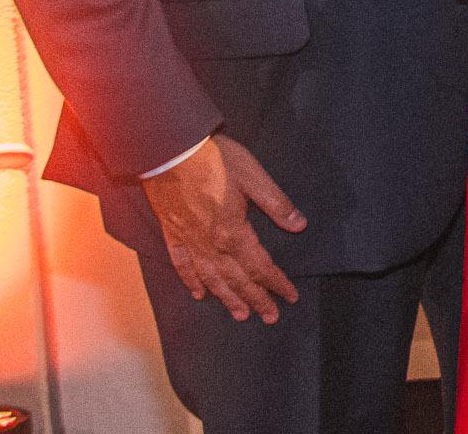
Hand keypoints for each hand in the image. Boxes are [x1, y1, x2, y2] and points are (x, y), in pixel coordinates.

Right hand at [142, 134, 305, 323]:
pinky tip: (199, 293)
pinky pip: (182, 265)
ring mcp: (189, 241)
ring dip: (227, 298)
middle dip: (256, 299)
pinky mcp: (172, 232)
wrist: (169, 151)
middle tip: (270, 317)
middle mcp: (210, 244)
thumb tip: (299, 225)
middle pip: (237, 279)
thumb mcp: (254, 177)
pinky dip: (191, 281)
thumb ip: (276, 205)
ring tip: (240, 315)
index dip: (277, 283)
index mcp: (233, 233)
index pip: (260, 266)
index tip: (290, 297)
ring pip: (211, 279)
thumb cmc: (213, 160)